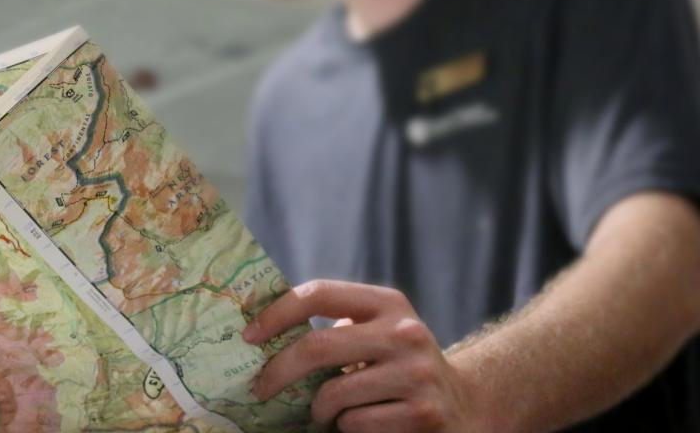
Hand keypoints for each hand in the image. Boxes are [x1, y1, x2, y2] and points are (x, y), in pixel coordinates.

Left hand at [243, 279, 483, 432]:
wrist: (464, 404)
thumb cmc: (397, 365)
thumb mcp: (376, 332)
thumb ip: (335, 326)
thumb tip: (262, 333)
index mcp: (387, 303)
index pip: (319, 293)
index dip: (277, 313)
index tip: (248, 335)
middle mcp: (405, 332)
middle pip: (317, 346)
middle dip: (278, 371)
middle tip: (260, 387)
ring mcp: (417, 373)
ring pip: (333, 394)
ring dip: (319, 410)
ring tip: (327, 411)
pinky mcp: (423, 412)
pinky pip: (355, 424)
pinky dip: (347, 427)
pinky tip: (361, 422)